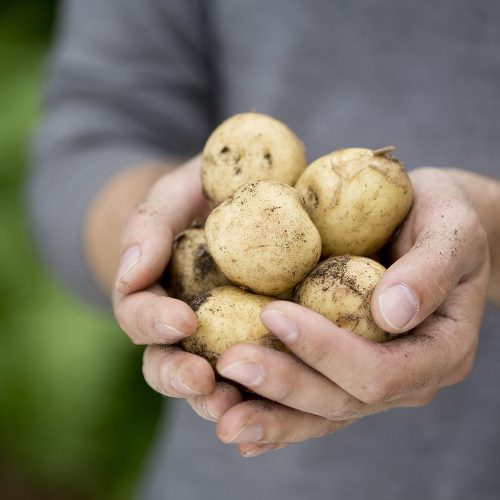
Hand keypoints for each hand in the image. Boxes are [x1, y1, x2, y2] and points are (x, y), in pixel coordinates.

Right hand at [112, 156, 242, 417]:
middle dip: (178, 376)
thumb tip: (133, 273)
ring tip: (234, 407)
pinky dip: (261, 394)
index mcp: (155, 291)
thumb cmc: (206, 192)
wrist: (251, 197)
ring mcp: (221, 336)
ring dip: (217, 398)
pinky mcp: (261, 341)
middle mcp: (183, 324)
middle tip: (201, 379)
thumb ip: (150, 225)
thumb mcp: (176, 194)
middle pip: (165, 364)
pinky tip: (278, 400)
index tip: (183, 319)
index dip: (152, 321)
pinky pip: (257, 374)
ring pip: (209, 381)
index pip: (137, 315)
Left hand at [212, 167, 489, 456]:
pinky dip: (273, 413)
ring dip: (267, 414)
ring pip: (320, 413)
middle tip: (228, 364)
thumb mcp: (452, 229)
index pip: (380, 371)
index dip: (326, 350)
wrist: (431, 224)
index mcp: (440, 350)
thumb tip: (391, 313)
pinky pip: (310, 401)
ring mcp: (375, 379)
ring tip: (219, 411)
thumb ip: (430, 270)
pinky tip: (235, 416)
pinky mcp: (345, 368)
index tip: (274, 313)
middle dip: (284, 385)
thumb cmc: (444, 218)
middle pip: (342, 401)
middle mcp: (407, 377)